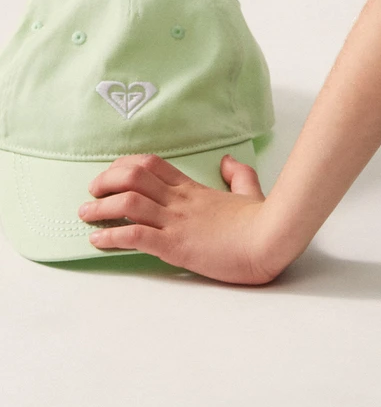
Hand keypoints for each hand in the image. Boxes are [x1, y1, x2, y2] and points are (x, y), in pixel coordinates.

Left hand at [78, 153, 284, 284]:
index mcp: (194, 189)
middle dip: (105, 182)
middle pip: (133, 177)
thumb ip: (238, 174)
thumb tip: (229, 160)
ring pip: (128, 203)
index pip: (152, 166)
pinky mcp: (175, 245)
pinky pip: (135, 236)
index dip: (125, 166)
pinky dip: (111, 236)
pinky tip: (98, 240)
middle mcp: (180, 201)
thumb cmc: (261, 222)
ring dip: (100, 209)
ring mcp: (177, 222)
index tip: (111, 176)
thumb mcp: (250, 191)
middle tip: (92, 194)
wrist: (270, 239)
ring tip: (85, 216)